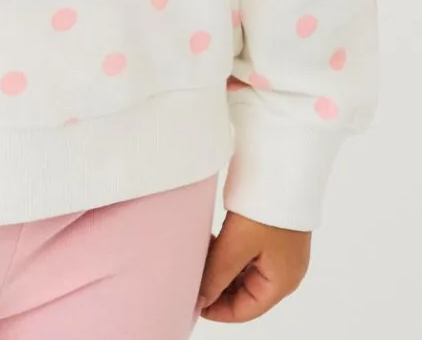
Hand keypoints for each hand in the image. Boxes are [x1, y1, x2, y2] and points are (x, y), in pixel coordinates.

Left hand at [196, 210, 310, 321]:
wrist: (285, 166)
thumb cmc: (267, 208)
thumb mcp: (237, 244)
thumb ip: (217, 274)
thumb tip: (201, 299)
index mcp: (281, 282)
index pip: (246, 310)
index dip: (218, 310)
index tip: (192, 302)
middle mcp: (284, 271)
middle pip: (245, 292)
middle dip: (218, 286)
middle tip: (192, 276)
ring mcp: (280, 252)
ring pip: (244, 271)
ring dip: (221, 267)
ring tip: (199, 255)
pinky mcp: (273, 233)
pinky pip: (247, 253)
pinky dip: (228, 252)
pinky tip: (212, 240)